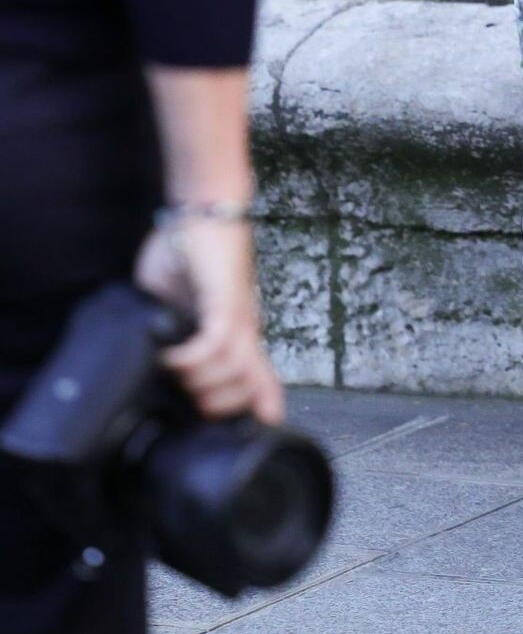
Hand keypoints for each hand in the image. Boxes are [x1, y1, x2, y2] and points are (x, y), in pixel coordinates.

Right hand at [134, 216, 284, 424]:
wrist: (201, 210)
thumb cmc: (189, 253)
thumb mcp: (175, 301)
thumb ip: (171, 329)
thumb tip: (153, 358)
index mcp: (236, 332)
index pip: (256, 381)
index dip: (254, 407)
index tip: (238, 423)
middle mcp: (244, 328)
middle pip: (244, 389)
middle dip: (212, 406)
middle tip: (184, 395)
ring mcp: (237, 314)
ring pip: (232, 371)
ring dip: (198, 382)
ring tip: (173, 370)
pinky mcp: (224, 299)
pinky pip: (218, 342)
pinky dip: (192, 358)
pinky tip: (172, 356)